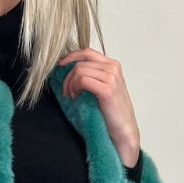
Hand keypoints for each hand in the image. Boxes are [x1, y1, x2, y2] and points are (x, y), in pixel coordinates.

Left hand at [57, 48, 140, 167]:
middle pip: (80, 63)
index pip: (87, 52)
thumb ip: (92, 75)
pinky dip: (75, 88)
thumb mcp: (102, 87)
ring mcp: (111, 77)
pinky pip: (82, 80)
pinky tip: (77, 98)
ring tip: (73, 97)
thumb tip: (70, 68)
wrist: (123, 130)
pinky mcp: (107, 89)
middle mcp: (113, 68)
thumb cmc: (111, 112)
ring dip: (71, 84)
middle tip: (67, 93)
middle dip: (68, 77)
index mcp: (112, 65)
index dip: (71, 57)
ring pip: (79, 71)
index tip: (60, 65)